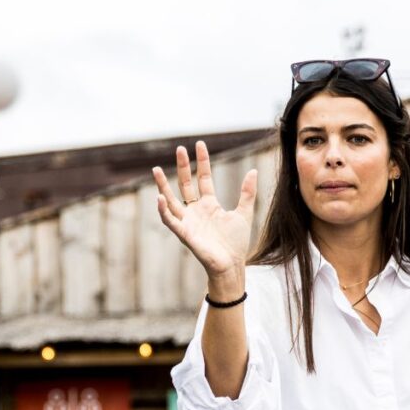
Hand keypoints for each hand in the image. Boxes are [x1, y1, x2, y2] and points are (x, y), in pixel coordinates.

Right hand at [152, 141, 256, 287]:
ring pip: (171, 200)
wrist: (231, 265)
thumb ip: (247, 193)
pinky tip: (159, 198)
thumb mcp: (244, 213)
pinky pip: (170, 220)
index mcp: (209, 205)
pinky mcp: (184, 234)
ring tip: (156, 170)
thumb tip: (253, 171)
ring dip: (163, 185)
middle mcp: (196, 211)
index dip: (202, 161)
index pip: (203, 178)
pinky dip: (163, 211)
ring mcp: (188, 221)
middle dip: (182, 167)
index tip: (199, 144)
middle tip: (179, 148)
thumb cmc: (236, 243)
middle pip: (185, 184)